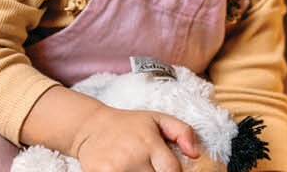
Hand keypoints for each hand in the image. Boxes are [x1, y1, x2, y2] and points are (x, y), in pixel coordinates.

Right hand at [71, 105, 201, 171]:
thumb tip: (196, 154)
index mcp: (148, 142)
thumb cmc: (129, 125)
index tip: (168, 169)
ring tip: (138, 168)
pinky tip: (126, 171)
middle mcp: (131, 156)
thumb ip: (183, 132)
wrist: (90, 127)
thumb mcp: (158, 120)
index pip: (172, 171)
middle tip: (150, 167)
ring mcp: (114, 169)